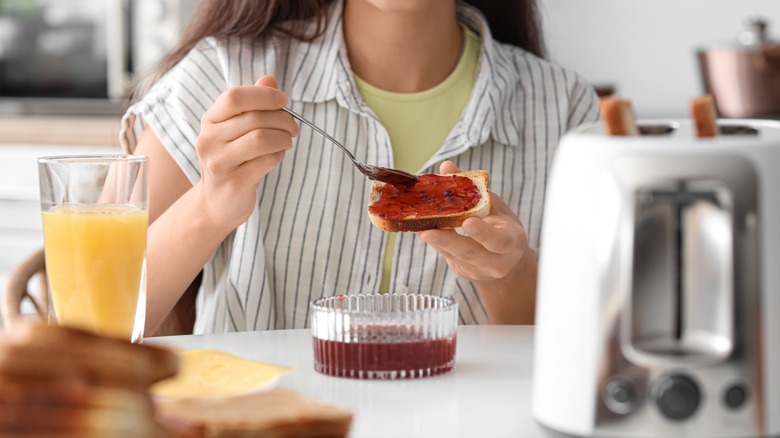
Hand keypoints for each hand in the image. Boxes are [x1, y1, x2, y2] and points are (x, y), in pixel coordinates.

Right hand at [194, 75, 297, 232]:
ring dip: (283, 138)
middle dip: (283, 119)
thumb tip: (270, 79)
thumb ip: (252, 103)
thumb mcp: (237, 129)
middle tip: (293, 127)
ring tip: (287, 142)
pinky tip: (277, 156)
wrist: (217, 203)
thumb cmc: (232, 160)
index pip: (235, 96)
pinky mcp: (234, 182)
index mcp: (210, 121)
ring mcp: (219, 162)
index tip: (283, 101)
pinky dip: (279, 155)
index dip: (264, 95)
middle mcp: (209, 140)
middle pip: (254, 118)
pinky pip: (266, 161)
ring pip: (261, 138)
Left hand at [417, 161, 528, 283]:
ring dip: (437, 241)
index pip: (499, 240)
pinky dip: (436, 243)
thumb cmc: (501, 226)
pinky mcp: (464, 272)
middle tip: (427, 231)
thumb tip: (446, 167)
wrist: (507, 259)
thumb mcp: (495, 206)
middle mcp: (497, 262)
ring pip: (456, 257)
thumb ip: (472, 189)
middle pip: (471, 253)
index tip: (467, 222)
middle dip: (448, 241)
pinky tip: (425, 231)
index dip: (483, 233)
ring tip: (420, 228)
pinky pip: (448, 257)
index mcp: (512, 242)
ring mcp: (479, 271)